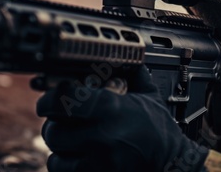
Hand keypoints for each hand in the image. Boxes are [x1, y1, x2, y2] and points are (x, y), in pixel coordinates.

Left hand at [36, 65, 207, 171]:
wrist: (174, 165)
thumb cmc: (161, 131)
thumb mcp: (149, 98)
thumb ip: (136, 76)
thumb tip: (131, 59)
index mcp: (110, 108)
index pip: (62, 100)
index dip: (48, 100)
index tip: (46, 102)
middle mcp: (101, 135)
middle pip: (53, 132)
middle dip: (54, 127)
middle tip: (60, 124)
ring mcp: (99, 161)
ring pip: (56, 157)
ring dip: (59, 150)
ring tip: (69, 144)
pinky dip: (65, 166)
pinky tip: (75, 159)